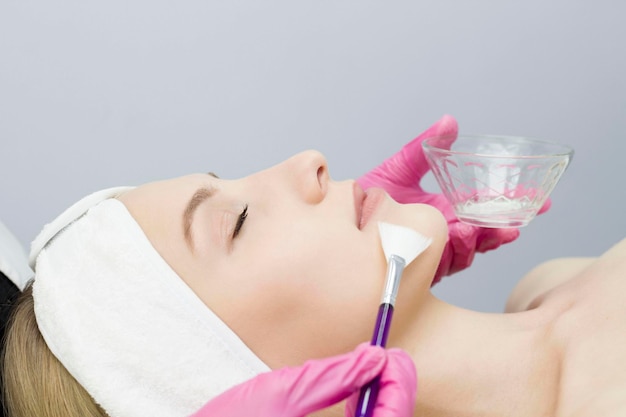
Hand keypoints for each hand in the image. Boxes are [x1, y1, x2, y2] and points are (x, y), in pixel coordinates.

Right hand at [191, 343, 416, 416]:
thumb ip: (328, 378)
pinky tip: (350, 395)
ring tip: (368, 371)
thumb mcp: (275, 395)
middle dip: (392, 392)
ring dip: (378, 402)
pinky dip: (362, 412)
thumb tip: (372, 358)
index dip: (399, 386)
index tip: (393, 355)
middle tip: (386, 358)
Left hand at [357, 115, 549, 283]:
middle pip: (482, 237)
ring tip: (484, 228)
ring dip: (477, 241)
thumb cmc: (369, 195)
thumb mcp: (400, 168)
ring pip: (465, 252)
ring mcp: (430, 250)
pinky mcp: (415, 265)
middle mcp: (442, 233)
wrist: (340, 215)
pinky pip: (439, 262)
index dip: (511, 208)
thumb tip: (449, 121)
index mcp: (445, 211)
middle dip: (502, 231)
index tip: (540, 202)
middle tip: (517, 224)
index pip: (486, 212)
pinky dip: (451, 249)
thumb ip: (425, 148)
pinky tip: (458, 235)